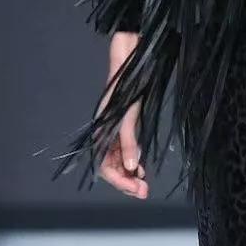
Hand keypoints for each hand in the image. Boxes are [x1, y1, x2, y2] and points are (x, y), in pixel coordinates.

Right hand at [97, 34, 147, 198]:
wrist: (130, 53)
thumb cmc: (127, 79)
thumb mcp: (129, 111)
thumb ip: (129, 138)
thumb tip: (132, 166)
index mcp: (102, 131)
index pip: (106, 166)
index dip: (120, 181)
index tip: (138, 190)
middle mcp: (107, 132)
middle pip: (112, 166)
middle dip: (126, 181)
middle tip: (144, 192)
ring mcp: (117, 128)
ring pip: (120, 159)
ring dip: (130, 173)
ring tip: (144, 183)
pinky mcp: (127, 121)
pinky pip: (127, 148)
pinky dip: (134, 160)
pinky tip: (142, 168)